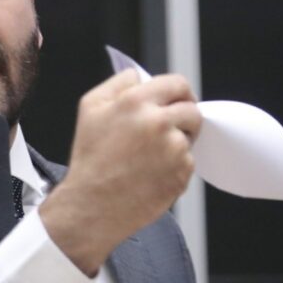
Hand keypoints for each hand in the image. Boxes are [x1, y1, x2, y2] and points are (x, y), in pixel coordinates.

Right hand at [39, 69, 201, 274]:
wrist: (92, 205)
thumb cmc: (90, 158)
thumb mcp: (90, 108)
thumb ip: (118, 83)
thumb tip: (141, 77)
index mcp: (136, 101)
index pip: (177, 83)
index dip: (178, 92)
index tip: (176, 101)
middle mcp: (158, 122)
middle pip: (192, 109)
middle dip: (183, 117)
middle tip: (166, 130)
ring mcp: (174, 149)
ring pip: (189, 137)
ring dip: (177, 143)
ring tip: (149, 157)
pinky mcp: (182, 173)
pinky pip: (188, 162)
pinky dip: (175, 166)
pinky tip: (151, 173)